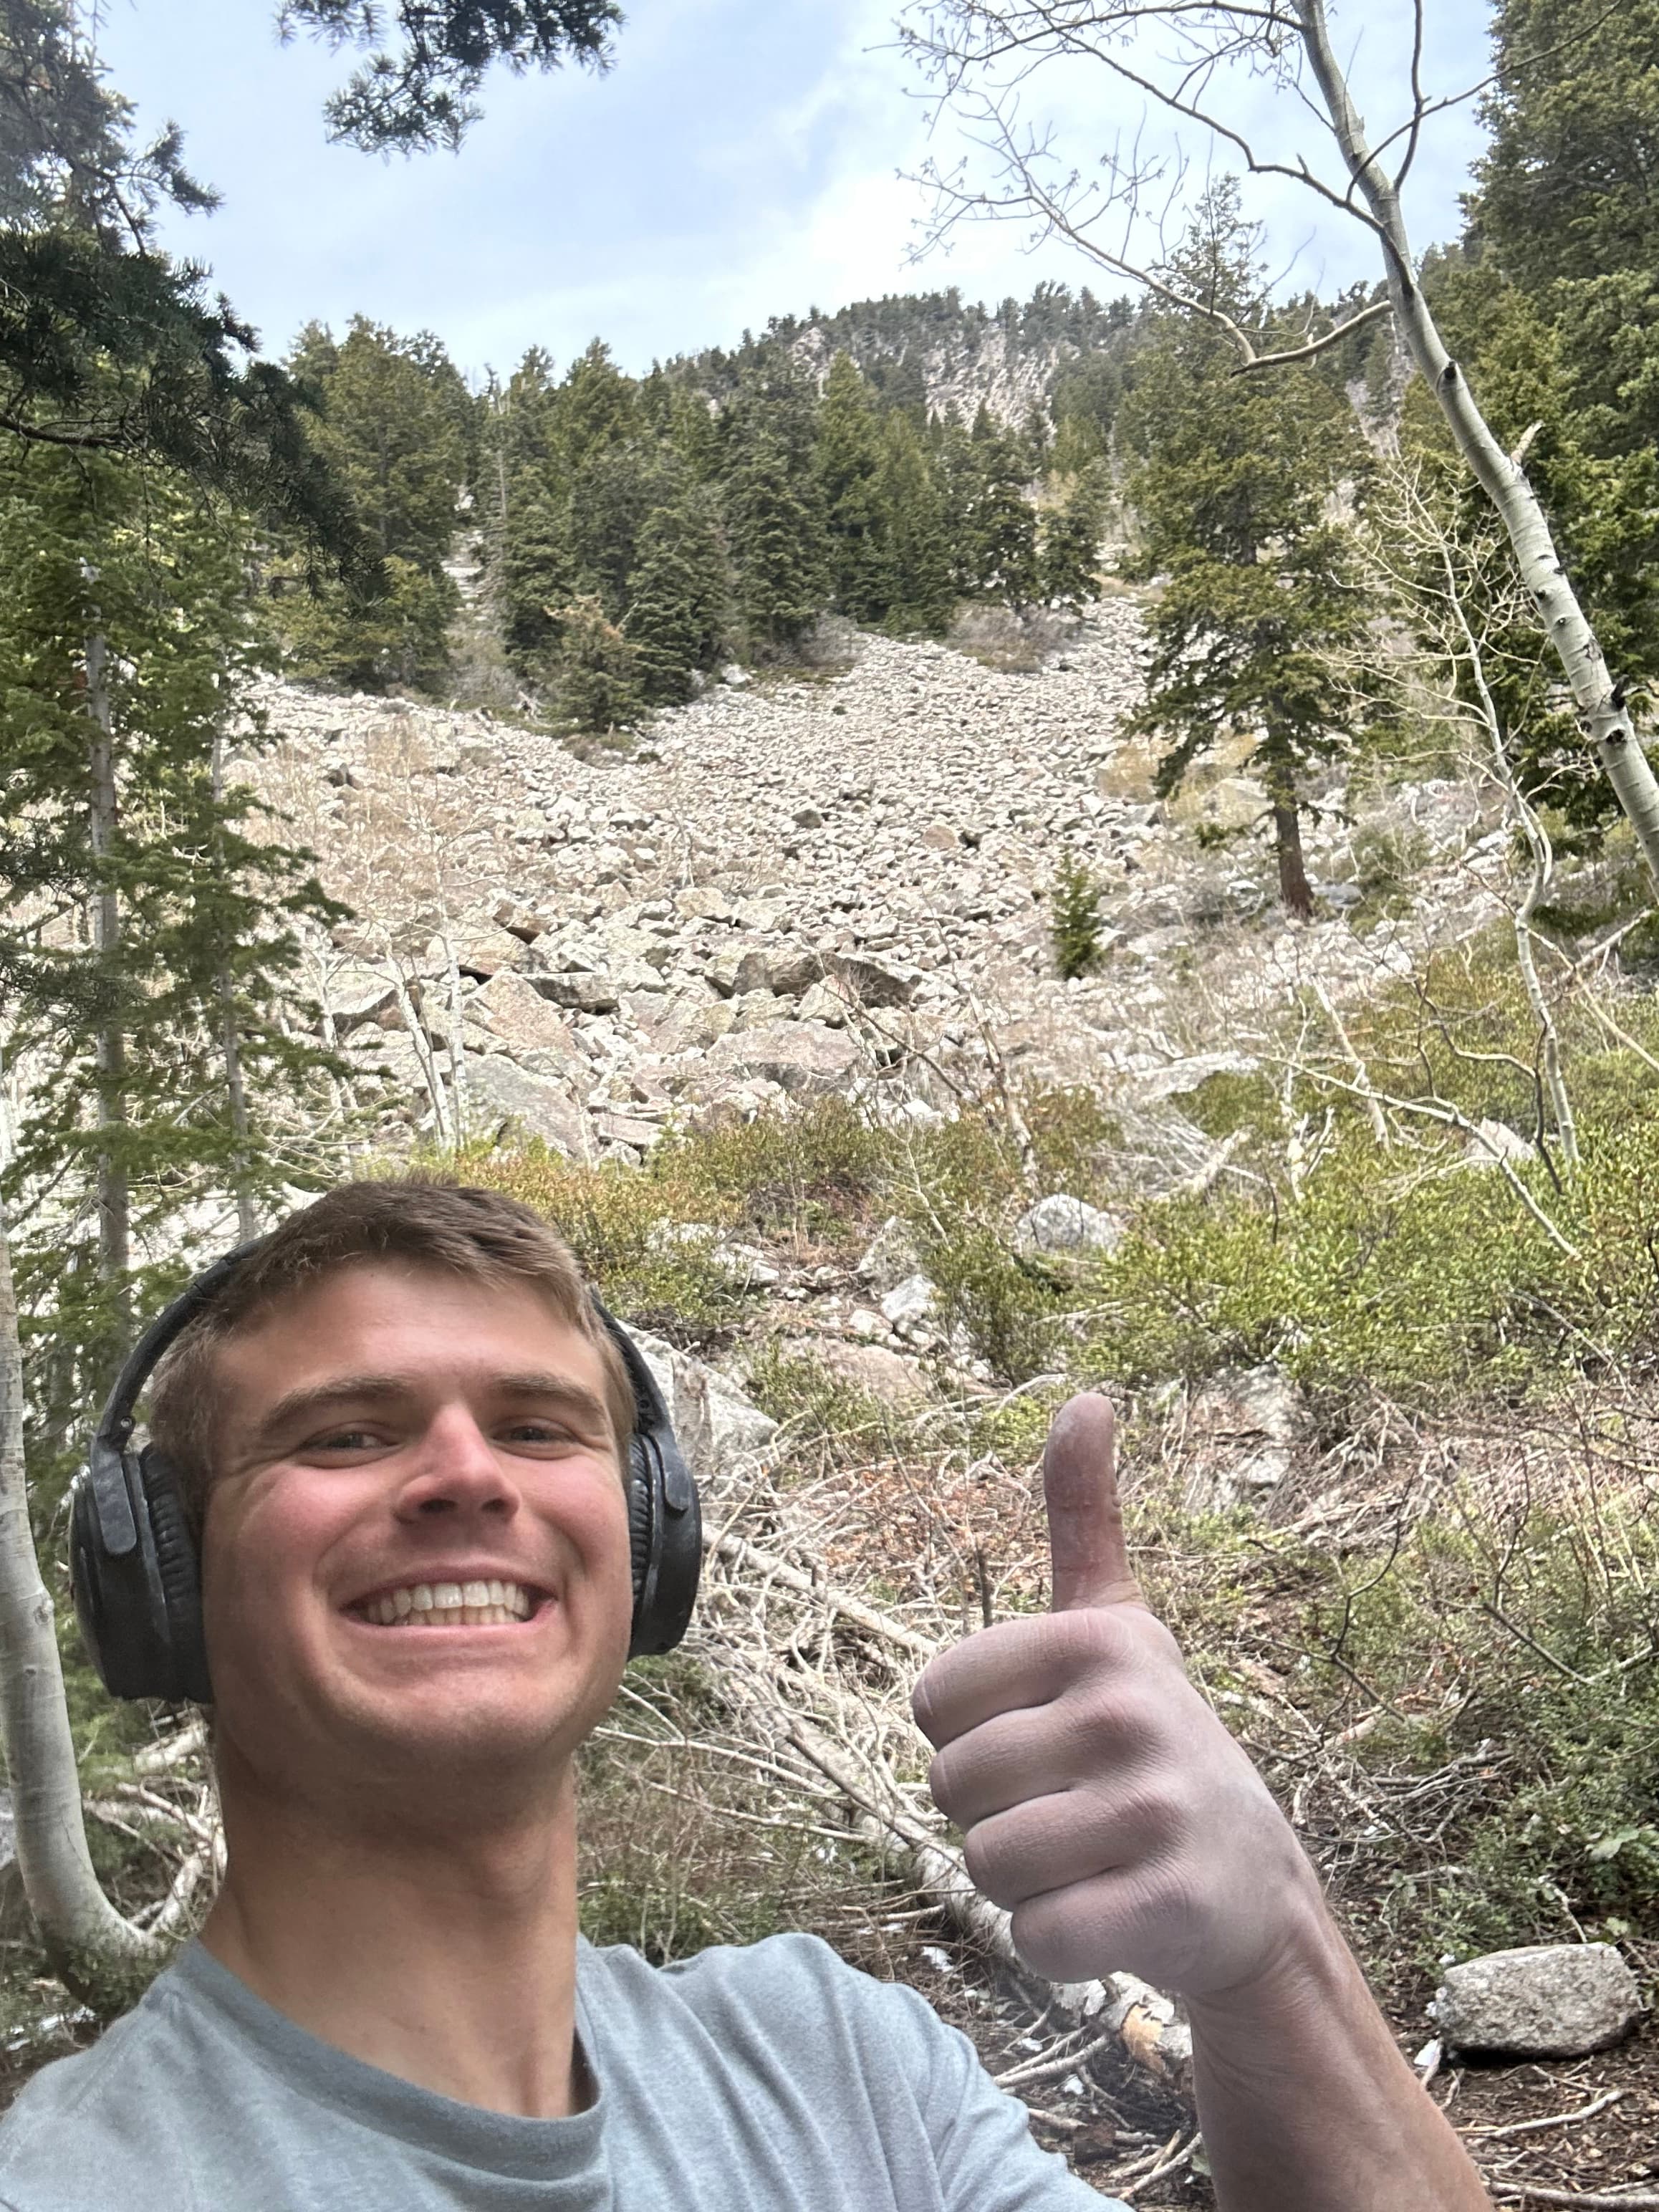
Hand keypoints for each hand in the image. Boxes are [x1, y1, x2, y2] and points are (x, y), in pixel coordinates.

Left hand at [911, 1394, 1317, 1999]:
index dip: (971, 1736)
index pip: (931, 1701)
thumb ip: (1085, 1517)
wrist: (1253, 1889)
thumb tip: (1085, 1396)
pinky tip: (1112, 1916)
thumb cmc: (1151, 1745)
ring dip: (1022, 1884)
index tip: (1045, 1741)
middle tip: (1073, 1812)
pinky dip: (1056, 1946)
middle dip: (993, 1816)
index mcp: (1099, 1639)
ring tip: (1091, 1861)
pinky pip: (1034, 1937)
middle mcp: (1131, 1712)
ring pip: (984, 1865)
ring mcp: (1155, 1811)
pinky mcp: (1166, 1907)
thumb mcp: (1119, 1625)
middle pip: (950, 1787)